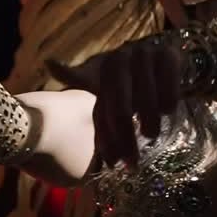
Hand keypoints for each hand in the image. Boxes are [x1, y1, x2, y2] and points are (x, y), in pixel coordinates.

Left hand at [46, 38, 183, 167]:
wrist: (163, 52)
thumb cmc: (131, 75)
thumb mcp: (105, 79)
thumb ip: (79, 79)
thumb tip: (49, 62)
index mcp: (104, 69)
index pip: (103, 111)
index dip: (107, 140)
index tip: (114, 164)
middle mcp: (121, 59)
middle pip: (122, 111)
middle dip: (126, 141)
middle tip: (133, 162)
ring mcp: (146, 55)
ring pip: (146, 100)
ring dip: (149, 123)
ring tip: (151, 135)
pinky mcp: (168, 54)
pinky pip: (168, 86)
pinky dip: (168, 101)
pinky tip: (167, 111)